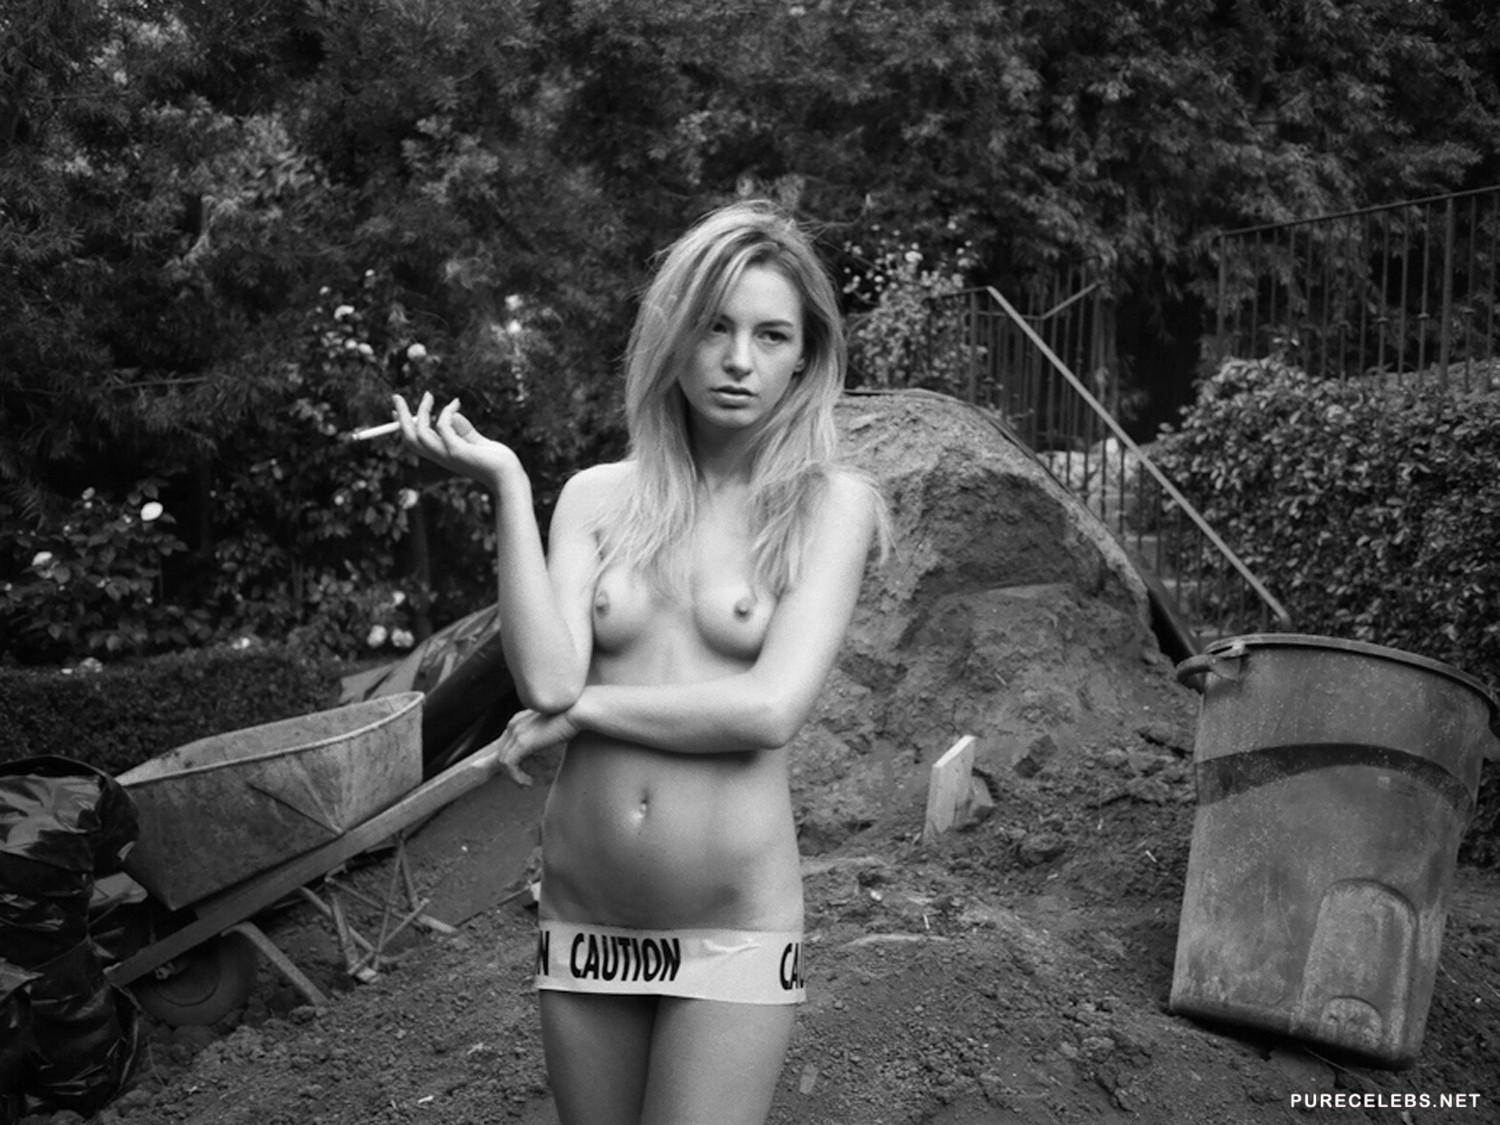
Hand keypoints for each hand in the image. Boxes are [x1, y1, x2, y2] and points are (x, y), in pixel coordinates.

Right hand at [392, 391, 517, 486]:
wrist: (508, 477)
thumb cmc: (496, 461)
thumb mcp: (476, 442)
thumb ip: (464, 431)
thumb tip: (452, 413)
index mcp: (443, 456)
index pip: (415, 442)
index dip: (403, 425)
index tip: (396, 410)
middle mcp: (441, 457)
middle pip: (410, 438)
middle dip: (400, 417)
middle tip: (397, 397)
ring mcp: (448, 455)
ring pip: (420, 433)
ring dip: (421, 411)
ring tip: (429, 395)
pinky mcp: (457, 450)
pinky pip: (443, 426)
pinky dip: (446, 411)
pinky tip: (456, 403)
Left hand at [495, 707, 577, 785]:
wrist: (577, 711)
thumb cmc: (570, 720)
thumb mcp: (551, 731)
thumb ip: (541, 739)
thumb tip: (541, 753)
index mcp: (519, 720)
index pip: (503, 743)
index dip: (509, 760)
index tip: (520, 772)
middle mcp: (514, 725)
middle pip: (499, 752)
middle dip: (508, 769)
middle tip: (522, 781)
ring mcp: (516, 732)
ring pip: (502, 760)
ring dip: (513, 776)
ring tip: (526, 784)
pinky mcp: (522, 742)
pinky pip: (509, 765)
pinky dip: (516, 777)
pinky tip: (528, 782)